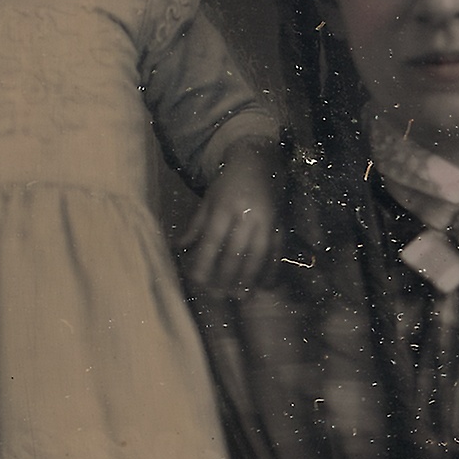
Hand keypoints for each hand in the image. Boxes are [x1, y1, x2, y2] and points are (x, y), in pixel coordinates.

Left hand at [180, 142, 279, 292]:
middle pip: (236, 251)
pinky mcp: (280, 224)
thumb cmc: (228, 184)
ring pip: (258, 254)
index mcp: (224, 207)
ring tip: (241, 296)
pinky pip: (277, 250)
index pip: (212, 240)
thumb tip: (178, 248)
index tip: (198, 281)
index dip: (204, 262)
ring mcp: (266, 220)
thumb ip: (195, 226)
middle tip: (219, 296)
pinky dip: (272, 269)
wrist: (258, 162)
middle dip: (226, 276)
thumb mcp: (208, 200)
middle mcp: (246, 215)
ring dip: (250, 278)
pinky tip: (265, 286)